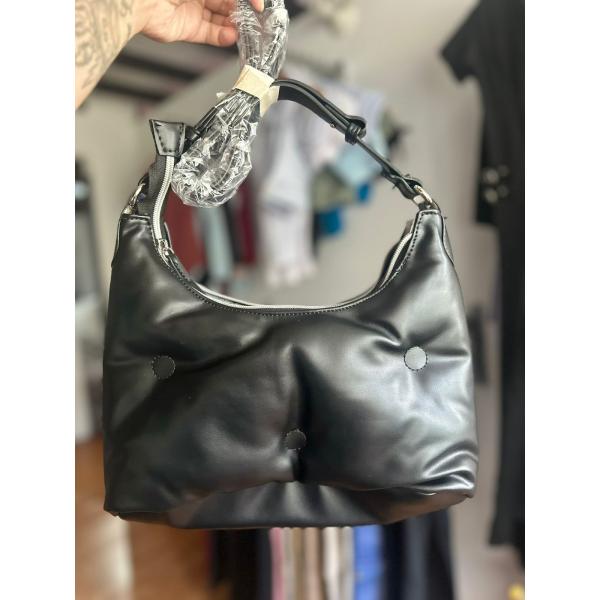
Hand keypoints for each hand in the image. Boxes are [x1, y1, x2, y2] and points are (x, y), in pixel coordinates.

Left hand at [135, 0, 264, 46]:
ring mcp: (193, 11)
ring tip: (245, 29)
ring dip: (235, 25)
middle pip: (227, 3)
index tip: (259, 5)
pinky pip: (210, 34)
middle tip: (255, 19)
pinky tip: (231, 36)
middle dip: (242, 12)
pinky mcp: (188, 29)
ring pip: (221, 19)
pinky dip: (222, 36)